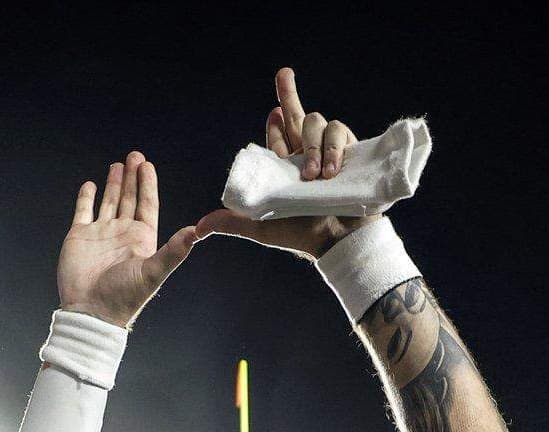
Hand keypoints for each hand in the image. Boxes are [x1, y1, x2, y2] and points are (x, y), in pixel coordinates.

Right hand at [56, 151, 199, 326]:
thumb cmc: (124, 296)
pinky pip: (83, 211)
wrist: (92, 312)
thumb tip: (197, 231)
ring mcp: (100, 234)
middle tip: (135, 155)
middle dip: (133, 177)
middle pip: (130, 199)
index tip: (148, 166)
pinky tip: (90, 185)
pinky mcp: (79, 237)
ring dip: (114, 184)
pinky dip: (86, 197)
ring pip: (109, 202)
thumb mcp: (153, 272)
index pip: (147, 205)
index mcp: (141, 239)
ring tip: (117, 165)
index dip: (148, 184)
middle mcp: (122, 234)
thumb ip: (174, 251)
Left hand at [195, 67, 369, 259]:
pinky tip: (330, 171)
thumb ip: (232, 221)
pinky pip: (339, 131)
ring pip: (315, 122)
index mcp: (285, 166)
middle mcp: (307, 154)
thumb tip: (198, 228)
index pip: (277, 134)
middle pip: (296, 114)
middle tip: (283, 72)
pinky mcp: (350, 152)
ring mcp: (329, 151)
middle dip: (288, 91)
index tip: (272, 111)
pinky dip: (332, 148)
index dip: (274, 119)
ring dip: (312, 145)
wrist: (338, 241)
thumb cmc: (302, 235)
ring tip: (313, 176)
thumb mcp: (261, 227)